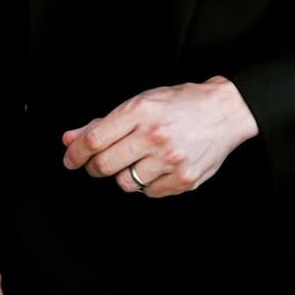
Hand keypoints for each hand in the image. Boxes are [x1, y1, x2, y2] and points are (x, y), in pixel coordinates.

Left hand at [62, 76, 257, 196]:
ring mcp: (171, 160)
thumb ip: (104, 123)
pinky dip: (146, 184)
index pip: (95, 140)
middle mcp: (155, 135)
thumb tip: (70, 140)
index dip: (76, 153)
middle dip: (95, 166)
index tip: (70, 159)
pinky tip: (155, 168)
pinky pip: (149, 192)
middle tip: (98, 163)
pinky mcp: (184, 179)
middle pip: (105, 164)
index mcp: (141, 111)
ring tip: (135, 161)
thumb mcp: (140, 102)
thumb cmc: (179, 104)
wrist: (224, 111)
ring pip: (126, 182)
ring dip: (123, 174)